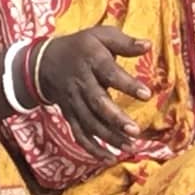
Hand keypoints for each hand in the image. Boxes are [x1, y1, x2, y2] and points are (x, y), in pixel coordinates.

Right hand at [36, 26, 152, 158]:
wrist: (45, 62)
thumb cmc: (82, 47)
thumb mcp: (101, 36)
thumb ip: (124, 42)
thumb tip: (148, 46)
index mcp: (91, 60)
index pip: (109, 73)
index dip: (127, 84)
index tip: (147, 94)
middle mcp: (81, 83)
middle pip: (97, 103)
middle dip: (115, 118)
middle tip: (135, 130)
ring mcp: (74, 102)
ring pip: (89, 122)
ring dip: (108, 137)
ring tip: (130, 147)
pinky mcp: (70, 115)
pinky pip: (79, 134)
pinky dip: (92, 148)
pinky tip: (110, 158)